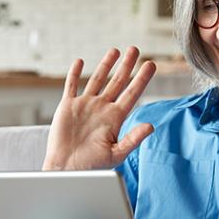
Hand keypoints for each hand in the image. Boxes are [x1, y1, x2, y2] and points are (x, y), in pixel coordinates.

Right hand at [42, 47, 156, 170]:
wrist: (67, 168)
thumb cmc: (92, 165)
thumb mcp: (117, 153)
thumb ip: (133, 139)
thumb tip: (151, 126)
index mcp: (115, 118)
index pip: (132, 93)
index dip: (142, 78)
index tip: (151, 64)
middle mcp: (102, 108)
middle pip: (117, 82)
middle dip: (127, 65)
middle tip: (135, 49)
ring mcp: (85, 105)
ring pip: (97, 79)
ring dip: (105, 65)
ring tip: (114, 51)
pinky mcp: (68, 106)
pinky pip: (71, 85)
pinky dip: (75, 73)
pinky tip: (80, 62)